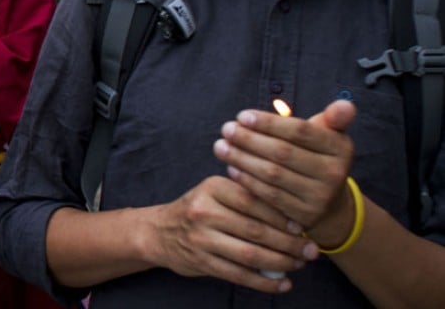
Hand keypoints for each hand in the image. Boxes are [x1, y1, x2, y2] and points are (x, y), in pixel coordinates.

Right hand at [154, 176, 315, 291]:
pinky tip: (283, 284)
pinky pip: (239, 275)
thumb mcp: (216, 192)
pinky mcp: (202, 262)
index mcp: (213, 188)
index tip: (303, 227)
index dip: (282, 216)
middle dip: (288, 243)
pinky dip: (265, 282)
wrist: (160, 232)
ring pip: (250, 254)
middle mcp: (205, 211)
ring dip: (281, 263)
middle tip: (311, 251)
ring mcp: (202, 238)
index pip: (254, 201)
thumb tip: (293, 216)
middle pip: (256, 230)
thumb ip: (246, 197)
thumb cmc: (199, 209)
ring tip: (299, 265)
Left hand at [214, 100, 356, 247]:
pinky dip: (247, 180)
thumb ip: (331, 118)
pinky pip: (268, 195)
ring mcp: (320, 197)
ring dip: (241, 158)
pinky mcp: (303, 215)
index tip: (242, 115)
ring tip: (220, 146)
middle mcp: (336, 173)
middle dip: (249, 139)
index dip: (269, 123)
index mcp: (341, 148)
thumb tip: (345, 104)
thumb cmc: (316, 157)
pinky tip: (231, 167)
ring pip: (272, 174)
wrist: (327, 202)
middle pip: (283, 152)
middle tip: (226, 129)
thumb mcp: (326, 135)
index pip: (300, 131)